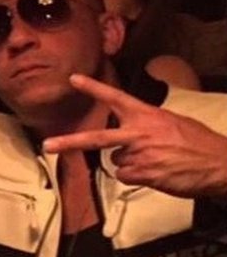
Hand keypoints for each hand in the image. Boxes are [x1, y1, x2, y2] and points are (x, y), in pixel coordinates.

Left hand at [43, 74, 226, 196]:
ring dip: (130, 164)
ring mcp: (139, 155)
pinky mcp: (143, 175)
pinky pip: (125, 176)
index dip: (93, 88)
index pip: (115, 97)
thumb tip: (129, 138)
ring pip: (116, 162)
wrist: (220, 165)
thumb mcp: (172, 123)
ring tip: (156, 161)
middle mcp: (138, 133)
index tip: (72, 79)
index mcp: (147, 115)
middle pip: (97, 138)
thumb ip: (146, 126)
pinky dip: (136, 177)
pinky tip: (156, 173)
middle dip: (69, 141)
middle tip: (47, 145)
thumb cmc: (198, 143)